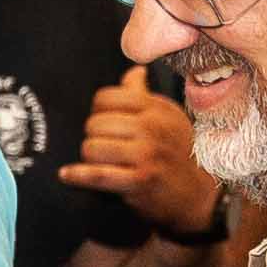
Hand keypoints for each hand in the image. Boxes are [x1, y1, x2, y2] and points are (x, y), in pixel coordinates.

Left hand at [60, 80, 223, 235]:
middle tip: (105, 148)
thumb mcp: (169, 118)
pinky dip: (78, 176)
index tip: (104, 124)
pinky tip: (67, 175)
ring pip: (92, 148)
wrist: (199, 195)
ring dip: (90, 159)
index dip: (98, 112)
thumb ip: (144, 95)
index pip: (106, 98)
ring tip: (102, 163)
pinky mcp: (139, 181)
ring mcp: (145, 154)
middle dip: (94, 137)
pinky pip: (97, 175)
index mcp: (155, 108)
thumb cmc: (180, 154)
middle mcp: (151, 127)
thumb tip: (134, 71)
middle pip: (95, 123)